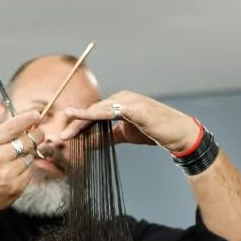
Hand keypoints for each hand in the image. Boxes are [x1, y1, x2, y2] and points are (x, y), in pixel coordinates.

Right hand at [0, 111, 44, 224]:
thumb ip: (0, 133)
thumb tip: (16, 117)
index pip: (12, 127)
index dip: (28, 119)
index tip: (36, 115)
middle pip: (28, 141)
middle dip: (36, 136)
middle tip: (37, 135)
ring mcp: (7, 174)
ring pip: (31, 156)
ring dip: (28, 154)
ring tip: (16, 158)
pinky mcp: (16, 187)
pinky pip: (30, 171)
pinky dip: (26, 168)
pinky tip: (15, 171)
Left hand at [60, 92, 201, 154]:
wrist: (178, 133)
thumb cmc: (153, 132)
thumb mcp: (125, 135)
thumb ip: (107, 137)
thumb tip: (87, 143)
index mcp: (119, 101)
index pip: (94, 112)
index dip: (79, 123)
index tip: (65, 135)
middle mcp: (123, 97)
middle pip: (95, 109)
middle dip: (77, 122)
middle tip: (62, 136)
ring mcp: (132, 101)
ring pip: (103, 109)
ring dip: (85, 118)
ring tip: (71, 127)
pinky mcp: (140, 110)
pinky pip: (120, 111)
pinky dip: (108, 114)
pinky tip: (96, 117)